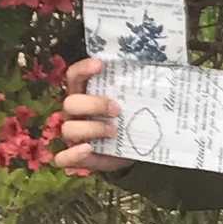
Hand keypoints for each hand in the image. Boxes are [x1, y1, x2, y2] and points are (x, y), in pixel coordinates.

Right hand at [55, 58, 133, 174]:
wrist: (134, 149)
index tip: (100, 65)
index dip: (83, 69)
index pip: (74, 76)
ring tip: (114, 131)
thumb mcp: (134, 103)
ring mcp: (73, 135)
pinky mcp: (77, 157)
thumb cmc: (130, 120)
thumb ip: (138, 89)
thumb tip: (160, 74)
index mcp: (85, 94)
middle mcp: (75, 113)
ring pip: (69, 129)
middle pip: (70, 103)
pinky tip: (88, 148)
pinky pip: (62, 158)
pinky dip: (73, 154)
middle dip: (94, 105)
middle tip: (117, 109)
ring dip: (92, 129)